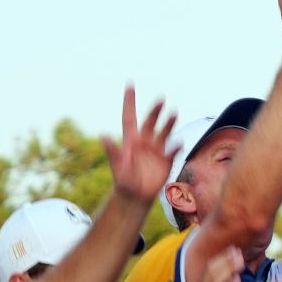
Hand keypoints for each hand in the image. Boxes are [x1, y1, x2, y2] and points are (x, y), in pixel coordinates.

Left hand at [104, 85, 176, 202]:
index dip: (130, 101)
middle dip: (156, 110)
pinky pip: (173, 150)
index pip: (130, 116)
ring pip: (164, 132)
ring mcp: (156, 150)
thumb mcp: (117, 165)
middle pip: (150, 122)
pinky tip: (178, 144)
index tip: (130, 85)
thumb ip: (112, 150)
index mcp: (130, 140)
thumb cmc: (123, 181)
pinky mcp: (166, 160)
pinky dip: (176, 146)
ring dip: (169, 123)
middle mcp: (144, 141)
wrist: (136, 196)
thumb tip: (102, 135)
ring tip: (174, 112)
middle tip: (162, 99)